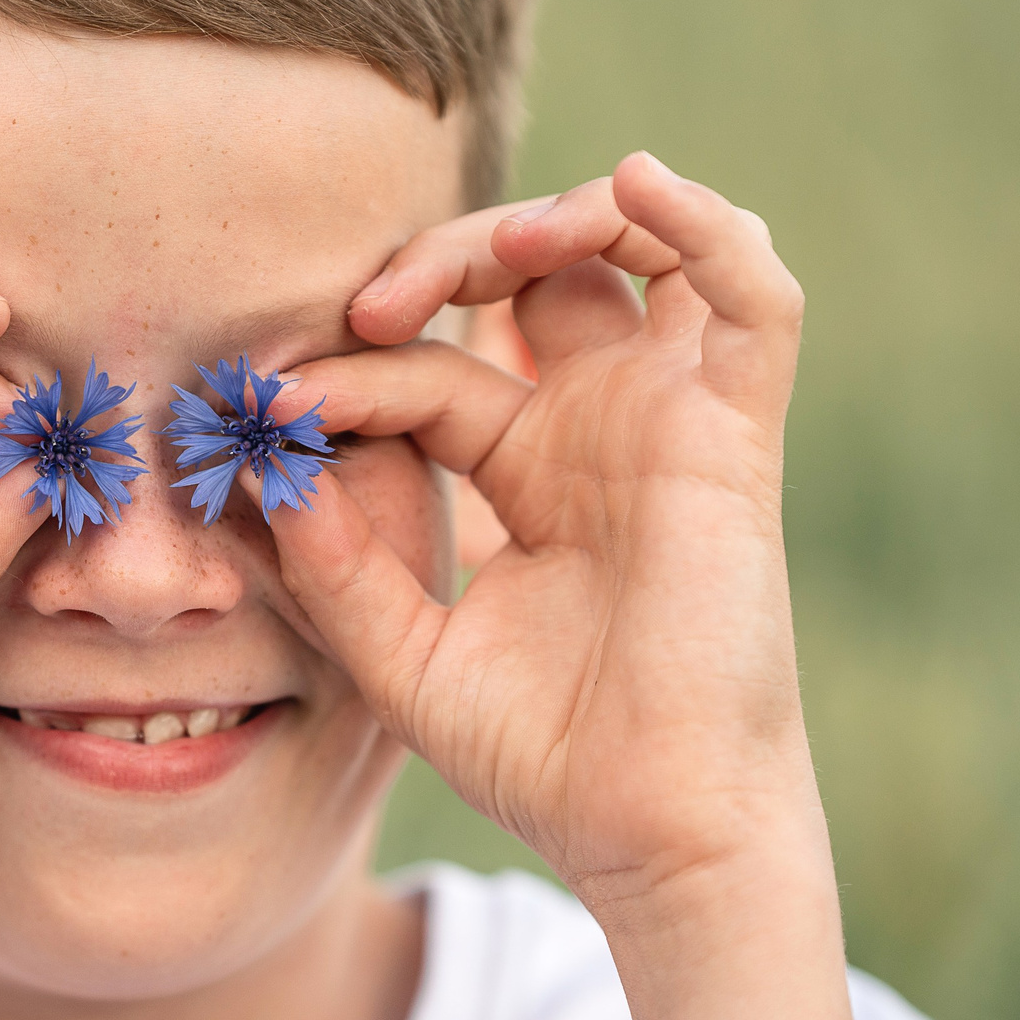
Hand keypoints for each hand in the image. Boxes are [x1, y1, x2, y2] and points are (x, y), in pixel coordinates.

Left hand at [272, 152, 819, 908]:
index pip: (429, 369)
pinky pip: (753, 297)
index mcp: (523, 464)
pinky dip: (709, 224)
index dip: (351, 372)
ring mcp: (668, 422)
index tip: (271, 405)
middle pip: (529, 274)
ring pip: (638, 252)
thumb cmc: (542, 755)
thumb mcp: (400, 656)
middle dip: (444, 260)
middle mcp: (597, 426)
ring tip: (488, 250)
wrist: (649, 835)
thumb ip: (333, 564)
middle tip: (367, 305)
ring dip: (559, 216)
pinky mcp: (735, 436)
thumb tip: (266, 467)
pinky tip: (641, 183)